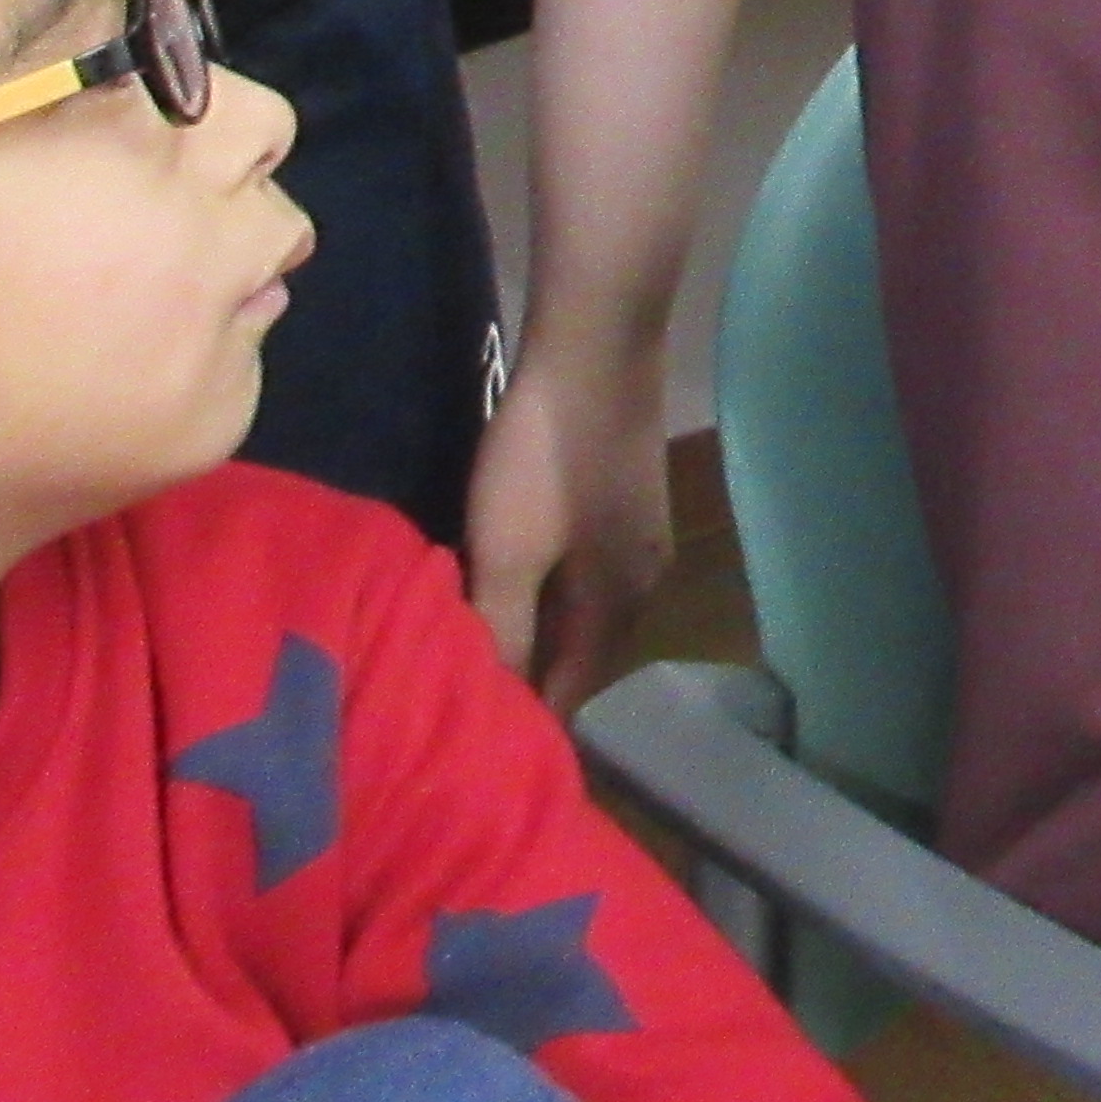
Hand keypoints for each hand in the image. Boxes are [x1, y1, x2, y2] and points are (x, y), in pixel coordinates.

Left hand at [466, 338, 674, 708]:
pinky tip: (503, 583)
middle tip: (459, 709)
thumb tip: (493, 712)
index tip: (472, 756)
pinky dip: (540, 592)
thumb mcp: (510, 551)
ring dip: (531, 633)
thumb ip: (501, 632)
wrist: (596, 345)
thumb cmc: (549, 457)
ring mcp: (635, 536)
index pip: (571, 690)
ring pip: (577, 609)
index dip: (528, 724)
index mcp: (621, 604)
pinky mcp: (619, 499)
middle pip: (579, 652)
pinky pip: (577, 572)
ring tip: (471, 651)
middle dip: (528, 682)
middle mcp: (641, 580)